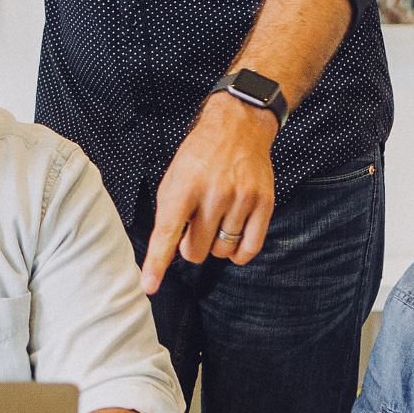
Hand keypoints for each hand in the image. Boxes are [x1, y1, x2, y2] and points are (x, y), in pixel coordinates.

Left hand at [139, 95, 276, 293]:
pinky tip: (233, 239)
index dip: (157, 263)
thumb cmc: (200, 156)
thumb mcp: (174, 178)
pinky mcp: (264, 203)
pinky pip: (250, 248)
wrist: (238, 127)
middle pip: (196, 251)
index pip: (167, 232)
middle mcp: (213, 194)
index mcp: (184, 186)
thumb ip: (170, 214)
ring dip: (215, 246)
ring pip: (222, 251)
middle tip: (194, 227)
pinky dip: (238, 253)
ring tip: (215, 222)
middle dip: (190, 247)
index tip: (149, 286)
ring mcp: (241, 199)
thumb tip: (167, 252)